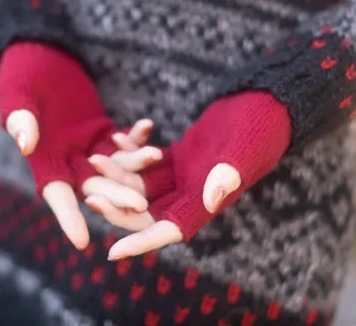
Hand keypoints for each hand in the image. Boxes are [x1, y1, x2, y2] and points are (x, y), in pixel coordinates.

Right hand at [0, 42, 154, 248]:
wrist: (37, 54)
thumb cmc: (20, 75)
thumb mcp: (17, 95)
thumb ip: (21, 119)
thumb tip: (26, 143)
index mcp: (42, 160)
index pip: (56, 195)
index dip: (68, 218)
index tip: (82, 242)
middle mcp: (66, 160)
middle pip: (94, 186)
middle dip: (117, 197)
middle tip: (142, 207)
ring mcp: (85, 146)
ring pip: (114, 166)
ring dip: (134, 165)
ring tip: (155, 157)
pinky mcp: (100, 131)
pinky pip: (122, 142)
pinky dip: (135, 137)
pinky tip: (149, 127)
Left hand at [84, 91, 291, 259]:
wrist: (266, 103)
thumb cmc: (262, 127)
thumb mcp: (246, 149)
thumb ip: (229, 173)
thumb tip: (211, 198)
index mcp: (208, 201)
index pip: (171, 230)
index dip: (142, 242)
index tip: (112, 252)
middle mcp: (193, 193)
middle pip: (148, 211)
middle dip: (118, 208)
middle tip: (89, 198)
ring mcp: (185, 175)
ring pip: (143, 185)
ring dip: (118, 176)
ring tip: (94, 159)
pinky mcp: (180, 156)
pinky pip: (148, 162)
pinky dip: (131, 153)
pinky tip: (115, 136)